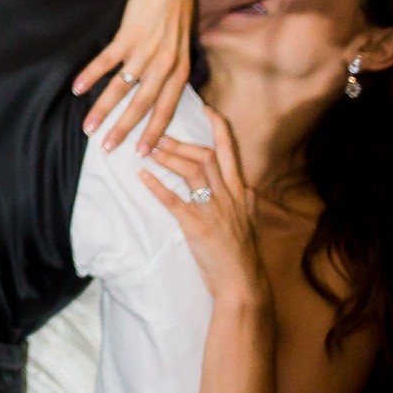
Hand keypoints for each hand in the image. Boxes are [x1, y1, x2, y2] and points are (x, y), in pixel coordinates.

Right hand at [75, 0, 194, 153]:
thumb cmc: (175, 13)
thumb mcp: (183, 46)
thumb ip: (174, 71)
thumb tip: (164, 95)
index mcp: (180, 70)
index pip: (166, 109)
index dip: (153, 132)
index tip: (141, 153)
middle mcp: (164, 64)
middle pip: (142, 105)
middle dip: (124, 129)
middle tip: (108, 148)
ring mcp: (146, 50)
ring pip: (122, 88)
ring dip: (103, 109)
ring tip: (88, 127)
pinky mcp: (128, 35)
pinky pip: (107, 61)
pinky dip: (91, 76)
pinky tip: (77, 89)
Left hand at [139, 108, 268, 305]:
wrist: (243, 284)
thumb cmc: (242, 255)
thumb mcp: (249, 223)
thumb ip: (247, 204)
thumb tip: (249, 189)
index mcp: (241, 193)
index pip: (231, 152)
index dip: (219, 128)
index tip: (206, 108)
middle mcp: (229, 197)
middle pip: (205, 157)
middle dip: (181, 143)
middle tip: (158, 135)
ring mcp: (213, 211)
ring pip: (191, 173)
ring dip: (168, 158)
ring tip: (148, 150)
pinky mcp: (197, 228)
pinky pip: (174, 201)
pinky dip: (156, 186)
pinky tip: (143, 176)